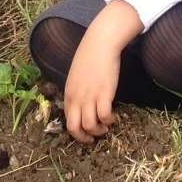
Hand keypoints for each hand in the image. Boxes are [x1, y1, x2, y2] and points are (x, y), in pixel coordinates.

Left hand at [62, 1, 144, 143]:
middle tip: (94, 138)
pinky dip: (109, 121)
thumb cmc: (89, 58)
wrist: (99, 44)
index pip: (68, 121)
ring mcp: (89, 96)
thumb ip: (76, 91)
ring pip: (90, 125)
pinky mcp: (104, 93)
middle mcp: (76, 98)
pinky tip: (113, 116)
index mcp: (68, 94)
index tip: (86, 133)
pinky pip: (104, 116)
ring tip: (106, 126)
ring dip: (99, 130)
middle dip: (84, 138)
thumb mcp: (76, 77)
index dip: (77, 132)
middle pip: (74, 128)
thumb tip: (81, 104)